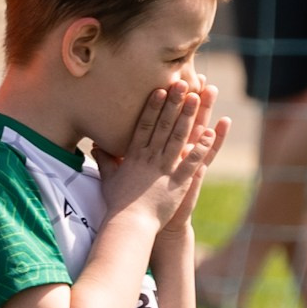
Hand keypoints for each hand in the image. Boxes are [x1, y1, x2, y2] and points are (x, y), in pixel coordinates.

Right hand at [96, 84, 223, 230]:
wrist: (129, 224)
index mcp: (135, 156)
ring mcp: (164, 169)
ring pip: (178, 138)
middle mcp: (150, 158)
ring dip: (188, 117)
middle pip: (163, 125)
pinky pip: (191, 163)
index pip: (144, 125)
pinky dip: (201, 147)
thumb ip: (105, 160)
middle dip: (173, 103)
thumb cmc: (118, 203)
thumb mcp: (109, 179)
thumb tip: (95, 146)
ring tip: (197, 99)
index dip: (153, 106)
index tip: (160, 89)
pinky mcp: (177, 183)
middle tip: (182, 83)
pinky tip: (211, 134)